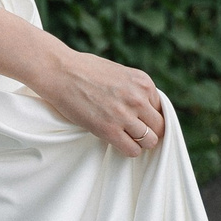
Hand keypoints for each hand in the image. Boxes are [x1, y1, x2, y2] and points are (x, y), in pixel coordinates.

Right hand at [27, 42, 167, 155]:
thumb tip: (142, 107)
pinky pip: (132, 150)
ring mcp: (124, 115)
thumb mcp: (118, 72)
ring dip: (139, 142)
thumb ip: (133, 88)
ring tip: (126, 137)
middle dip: (149, 130)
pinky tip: (118, 142)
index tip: (138, 118)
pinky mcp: (109, 130)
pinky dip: (128, 150)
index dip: (149, 115)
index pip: (160, 108)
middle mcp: (138, 98)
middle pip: (159, 126)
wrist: (59, 71)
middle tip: (134, 131)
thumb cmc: (84, 70)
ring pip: (149, 141)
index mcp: (143, 82)